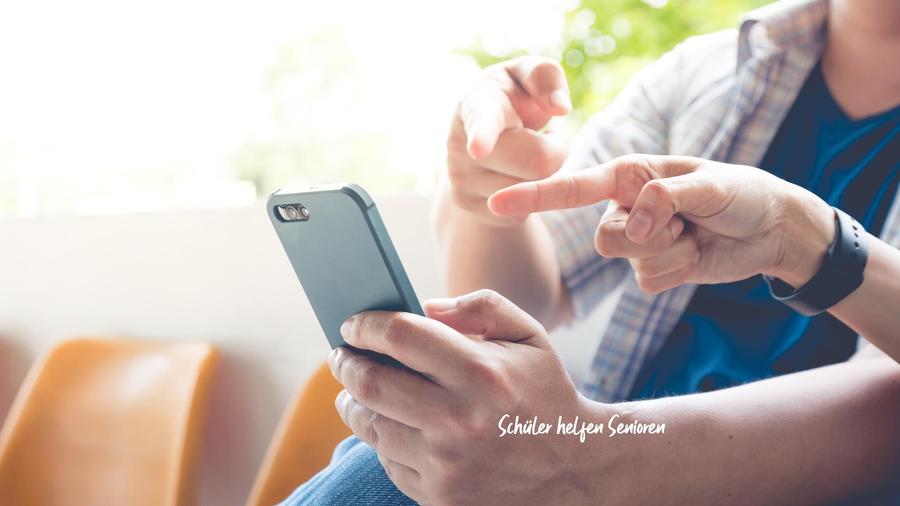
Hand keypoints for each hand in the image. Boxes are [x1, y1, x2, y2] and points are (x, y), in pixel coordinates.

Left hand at [329, 290, 608, 504]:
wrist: (577, 471)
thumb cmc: (545, 393)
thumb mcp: (529, 337)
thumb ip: (481, 307)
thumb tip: (424, 307)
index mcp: (482, 373)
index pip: (400, 336)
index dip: (366, 325)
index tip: (352, 323)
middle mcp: (460, 421)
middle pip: (372, 383)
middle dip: (345, 363)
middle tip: (340, 354)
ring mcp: (447, 465)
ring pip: (372, 425)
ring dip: (353, 402)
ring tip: (354, 389)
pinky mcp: (441, 497)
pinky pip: (389, 461)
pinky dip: (381, 438)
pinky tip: (388, 424)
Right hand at [446, 56, 570, 225]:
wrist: (479, 138)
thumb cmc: (510, 98)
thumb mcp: (525, 75)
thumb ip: (544, 75)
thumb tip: (560, 107)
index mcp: (474, 106)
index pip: (481, 121)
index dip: (482, 135)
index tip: (478, 149)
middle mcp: (460, 147)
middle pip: (537, 162)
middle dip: (555, 150)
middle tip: (542, 136)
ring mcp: (463, 182)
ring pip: (535, 190)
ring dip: (543, 173)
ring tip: (524, 154)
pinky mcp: (474, 208)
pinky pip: (526, 210)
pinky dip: (532, 193)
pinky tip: (515, 176)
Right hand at [488, 155, 835, 291]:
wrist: (770, 231)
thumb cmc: (742, 193)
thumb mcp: (710, 184)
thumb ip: (665, 198)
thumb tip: (633, 225)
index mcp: (628, 176)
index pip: (572, 187)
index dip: (533, 196)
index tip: (497, 203)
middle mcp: (624, 208)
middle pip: (603, 240)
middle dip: (648, 237)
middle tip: (686, 223)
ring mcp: (637, 242)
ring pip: (627, 263)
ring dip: (669, 253)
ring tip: (695, 235)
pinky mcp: (651, 270)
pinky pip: (648, 282)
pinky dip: (678, 272)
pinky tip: (697, 254)